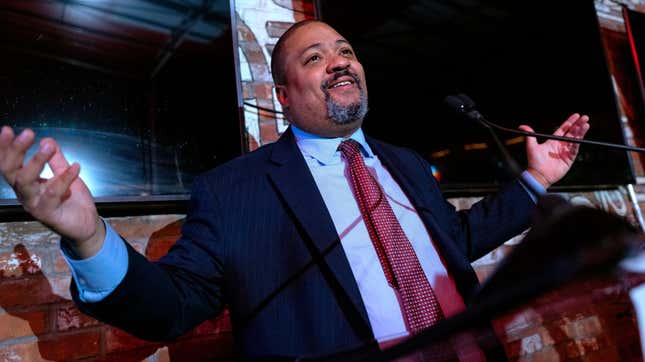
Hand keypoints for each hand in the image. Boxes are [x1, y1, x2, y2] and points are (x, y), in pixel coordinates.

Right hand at [0, 126, 103, 256]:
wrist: (86, 225)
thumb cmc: (71, 201)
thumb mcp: (64, 174)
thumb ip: (56, 160)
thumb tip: (47, 139)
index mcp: (25, 183)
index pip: (8, 164)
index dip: (5, 148)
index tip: (7, 130)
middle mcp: (25, 194)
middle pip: (11, 171)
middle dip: (16, 151)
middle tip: (28, 133)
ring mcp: (34, 205)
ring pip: (25, 182)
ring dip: (35, 162)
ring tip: (48, 147)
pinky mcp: (48, 215)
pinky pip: (52, 194)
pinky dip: (64, 178)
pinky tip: (75, 166)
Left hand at [520, 113, 589, 188]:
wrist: (539, 175)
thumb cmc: (534, 162)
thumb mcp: (531, 146)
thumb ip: (529, 135)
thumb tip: (522, 126)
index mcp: (553, 141)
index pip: (564, 129)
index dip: (570, 122)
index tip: (576, 115)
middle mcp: (560, 145)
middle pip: (572, 133)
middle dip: (578, 125)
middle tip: (585, 117)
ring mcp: (565, 152)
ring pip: (575, 139)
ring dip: (581, 132)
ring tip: (586, 124)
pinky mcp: (569, 159)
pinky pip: (575, 149)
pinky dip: (578, 143)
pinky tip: (581, 137)